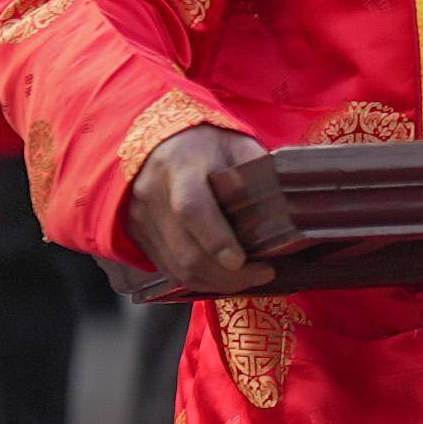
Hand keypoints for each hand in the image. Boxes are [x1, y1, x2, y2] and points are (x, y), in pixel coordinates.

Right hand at [123, 122, 272, 300]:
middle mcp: (152, 193)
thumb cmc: (204, 142)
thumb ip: (257, 168)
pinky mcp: (136, 234)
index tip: (240, 261)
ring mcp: (140, 217)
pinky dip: (196, 279)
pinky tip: (223, 277)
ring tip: (249, 279)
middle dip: (225, 274)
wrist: (154, 141)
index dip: (216, 239)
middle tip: (262, 274)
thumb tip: (286, 198)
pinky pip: (166, 268)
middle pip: (184, 248)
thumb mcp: (235, 143)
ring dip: (214, 282)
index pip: (192, 208)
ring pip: (174, 266)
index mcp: (179, 165)